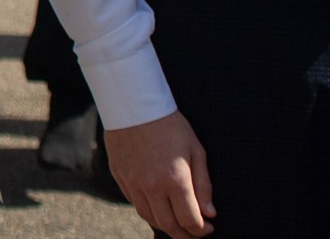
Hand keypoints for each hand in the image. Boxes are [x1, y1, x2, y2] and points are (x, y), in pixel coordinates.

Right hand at [104, 111, 213, 236]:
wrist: (133, 103)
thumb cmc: (169, 124)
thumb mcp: (195, 150)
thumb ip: (203, 185)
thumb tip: (209, 213)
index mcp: (175, 179)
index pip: (190, 220)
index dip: (201, 230)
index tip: (208, 227)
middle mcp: (151, 185)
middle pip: (169, 225)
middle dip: (185, 235)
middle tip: (194, 234)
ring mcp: (133, 182)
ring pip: (149, 217)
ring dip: (165, 225)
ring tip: (176, 222)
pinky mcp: (119, 176)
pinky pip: (134, 202)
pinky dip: (148, 209)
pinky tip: (158, 205)